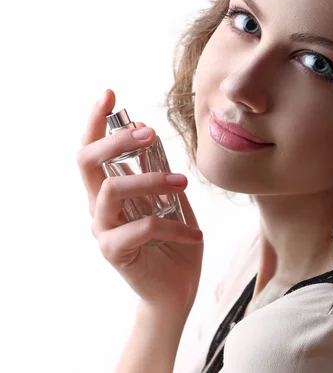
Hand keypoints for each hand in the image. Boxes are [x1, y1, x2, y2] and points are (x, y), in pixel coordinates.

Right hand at [76, 89, 204, 316]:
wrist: (177, 289)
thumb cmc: (173, 240)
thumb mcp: (170, 198)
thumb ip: (158, 169)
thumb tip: (149, 131)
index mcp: (109, 190)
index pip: (91, 150)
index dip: (95, 120)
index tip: (109, 93)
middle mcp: (99, 207)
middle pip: (87, 161)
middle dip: (116, 139)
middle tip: (149, 132)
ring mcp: (103, 230)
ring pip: (112, 188)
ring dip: (151, 178)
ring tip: (183, 182)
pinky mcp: (115, 252)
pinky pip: (143, 226)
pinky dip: (174, 225)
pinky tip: (195, 234)